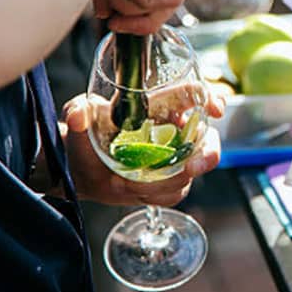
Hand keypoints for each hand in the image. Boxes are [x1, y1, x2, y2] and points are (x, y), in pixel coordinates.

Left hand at [61, 84, 224, 206]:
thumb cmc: (86, 135)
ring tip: (127, 182)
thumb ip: (77, 110)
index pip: (195, 96)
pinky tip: (131, 191)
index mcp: (161, 106)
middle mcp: (175, 132)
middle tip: (191, 167)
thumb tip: (79, 113)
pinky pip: (176, 193)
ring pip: (190, 173)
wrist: (81, 169)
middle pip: (209, 140)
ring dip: (163, 182)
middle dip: (207, 155)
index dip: (212, 100)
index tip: (214, 110)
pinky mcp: (168, 183)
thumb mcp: (78, 115)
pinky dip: (155, 195)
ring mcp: (174, 159)